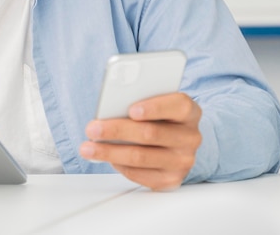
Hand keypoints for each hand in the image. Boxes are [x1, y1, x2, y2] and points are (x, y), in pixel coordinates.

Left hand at [79, 92, 201, 190]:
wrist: (174, 140)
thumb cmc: (158, 115)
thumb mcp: (154, 101)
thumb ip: (139, 100)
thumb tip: (111, 106)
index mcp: (189, 111)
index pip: (178, 106)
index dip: (154, 108)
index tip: (131, 110)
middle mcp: (190, 137)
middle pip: (150, 133)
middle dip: (117, 130)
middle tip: (93, 128)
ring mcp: (182, 161)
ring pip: (141, 157)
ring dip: (110, 152)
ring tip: (89, 148)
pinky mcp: (171, 179)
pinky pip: (140, 175)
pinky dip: (120, 165)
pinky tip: (106, 157)